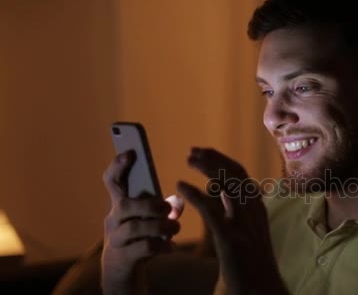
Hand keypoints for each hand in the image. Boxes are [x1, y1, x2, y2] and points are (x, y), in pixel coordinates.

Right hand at [101, 151, 183, 293]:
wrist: (122, 272)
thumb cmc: (138, 239)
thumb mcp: (149, 221)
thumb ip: (163, 209)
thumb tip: (179, 201)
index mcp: (120, 205)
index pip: (113, 182)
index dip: (119, 166)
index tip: (130, 152)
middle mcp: (114, 220)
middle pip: (124, 204)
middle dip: (148, 203)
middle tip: (166, 208)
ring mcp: (116, 239)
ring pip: (133, 227)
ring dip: (158, 225)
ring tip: (176, 226)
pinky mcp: (122, 258)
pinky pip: (142, 248)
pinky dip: (160, 245)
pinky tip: (171, 246)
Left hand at [178, 148, 287, 294]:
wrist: (259, 289)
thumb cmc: (249, 259)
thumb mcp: (243, 227)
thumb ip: (231, 206)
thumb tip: (216, 186)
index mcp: (257, 207)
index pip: (239, 173)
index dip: (220, 159)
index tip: (202, 151)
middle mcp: (253, 211)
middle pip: (234, 174)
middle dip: (213, 159)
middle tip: (191, 152)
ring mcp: (244, 225)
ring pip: (228, 186)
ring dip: (207, 168)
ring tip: (188, 160)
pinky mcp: (231, 240)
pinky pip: (212, 211)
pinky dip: (196, 194)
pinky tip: (181, 186)